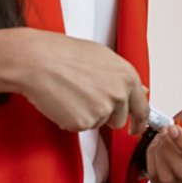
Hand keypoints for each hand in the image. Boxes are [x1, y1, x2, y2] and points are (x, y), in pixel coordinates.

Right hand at [10, 29, 149, 132]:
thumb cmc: (66, 54)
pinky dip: (71, 119)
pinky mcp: (83, 122)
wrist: (39, 61)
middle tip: (87, 100)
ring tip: (72, 93)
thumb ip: (123, 78)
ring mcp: (102, 110)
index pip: (142, 108)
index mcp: (127, 77)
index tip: (137, 128)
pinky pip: (80, 127)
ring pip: (98, 123)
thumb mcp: (104, 58)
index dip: (140, 121)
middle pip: (119, 120)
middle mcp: (119, 95)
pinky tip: (63, 101)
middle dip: (106, 115)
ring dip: (87, 115)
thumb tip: (141, 91)